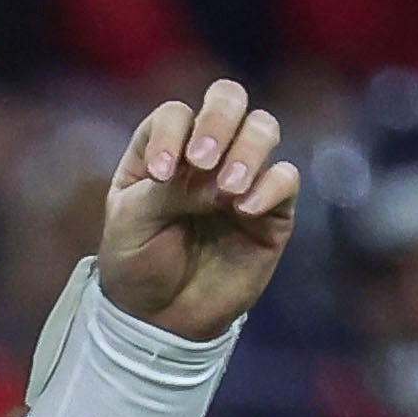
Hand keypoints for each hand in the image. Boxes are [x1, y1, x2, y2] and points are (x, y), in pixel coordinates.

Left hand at [94, 78, 298, 340]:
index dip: (171, 134)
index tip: (160, 175)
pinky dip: (271, 185)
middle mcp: (205, 153)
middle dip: (219, 118)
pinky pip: (285, 178)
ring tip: (227, 189)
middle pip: (228, 99)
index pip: (174, 115)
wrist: (162, 317)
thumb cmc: (137, 262)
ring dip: (248, 149)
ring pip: (263, 128)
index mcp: (160, 148)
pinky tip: (246, 209)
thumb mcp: (132, 224)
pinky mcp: (272, 208)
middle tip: (203, 158)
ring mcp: (241, 175)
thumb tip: (216, 172)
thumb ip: (166, 189)